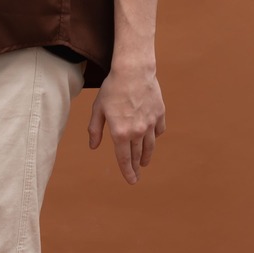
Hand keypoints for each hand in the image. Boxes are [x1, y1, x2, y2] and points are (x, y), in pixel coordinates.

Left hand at [88, 59, 165, 183]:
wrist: (133, 71)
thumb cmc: (112, 88)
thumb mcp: (98, 109)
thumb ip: (95, 129)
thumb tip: (93, 146)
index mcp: (120, 133)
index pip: (124, 159)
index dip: (127, 172)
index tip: (131, 181)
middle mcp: (137, 132)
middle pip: (137, 155)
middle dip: (136, 167)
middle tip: (136, 174)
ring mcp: (151, 123)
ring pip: (150, 146)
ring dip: (146, 156)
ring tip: (144, 162)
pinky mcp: (159, 114)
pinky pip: (158, 131)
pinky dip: (155, 136)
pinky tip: (152, 137)